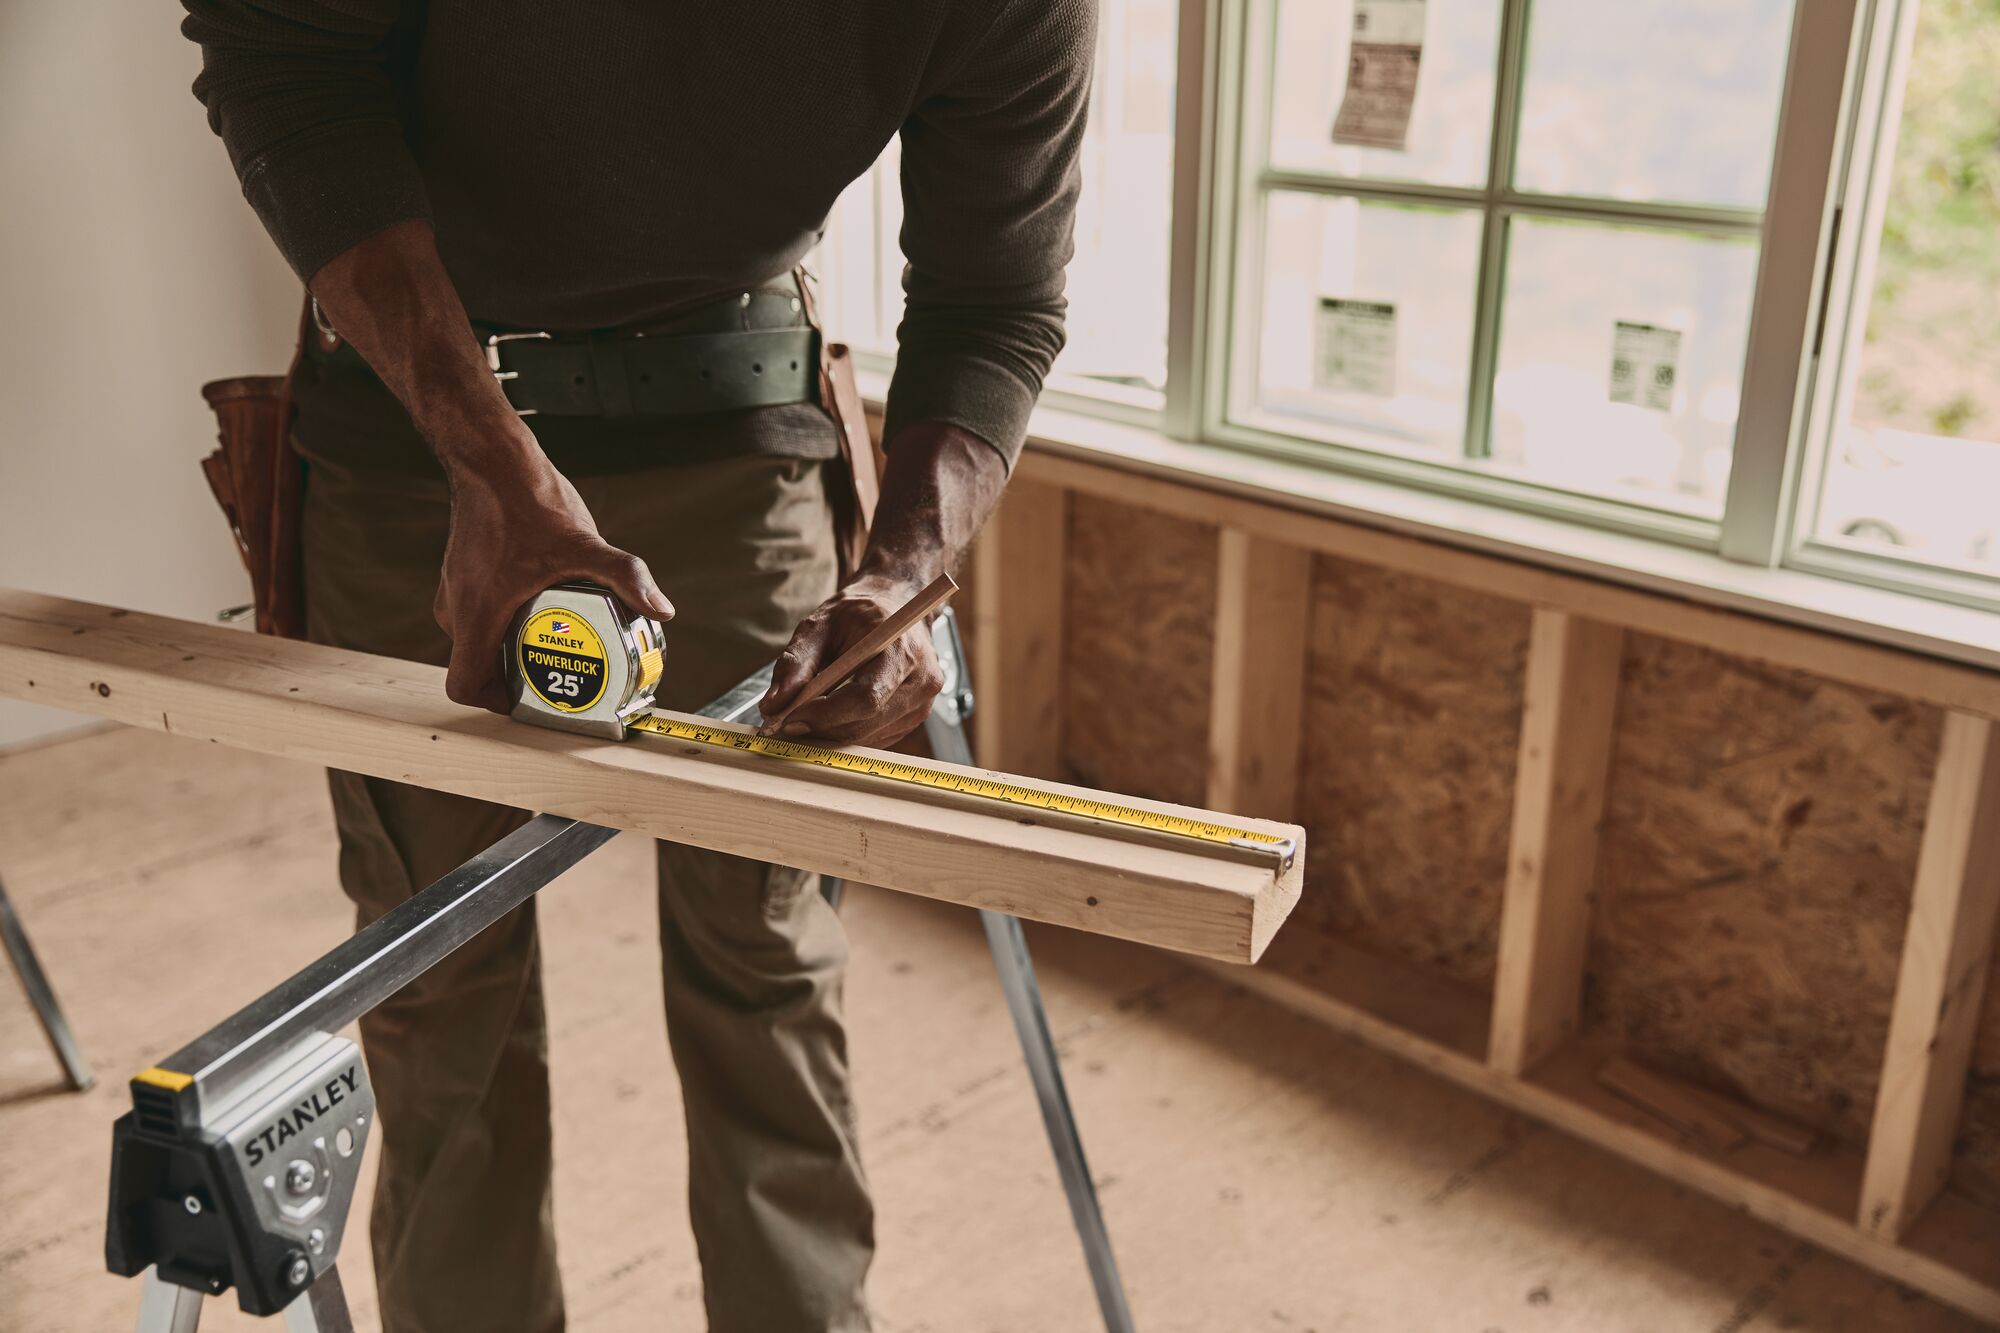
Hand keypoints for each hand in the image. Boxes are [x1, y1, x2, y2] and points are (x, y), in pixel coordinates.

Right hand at [434, 453, 673, 712]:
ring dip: (512, 648)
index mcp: (475, 614)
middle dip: (516, 678)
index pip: (465, 685)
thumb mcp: (584, 545)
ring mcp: (457, 588)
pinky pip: (482, 611)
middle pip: (478, 665)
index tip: (532, 700)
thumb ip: (626, 577)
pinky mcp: (465, 571)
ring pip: (480, 637)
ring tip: (556, 643)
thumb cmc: (526, 501)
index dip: (496, 704)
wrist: (493, 458)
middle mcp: (457, 606)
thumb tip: (662, 609)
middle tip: (558, 676)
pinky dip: (507, 620)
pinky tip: (545, 605)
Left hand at [760, 572, 945, 746]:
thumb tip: (773, 705)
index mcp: (901, 651)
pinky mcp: (915, 717)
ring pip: (867, 736)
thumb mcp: (821, 624)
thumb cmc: (860, 613)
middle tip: (786, 721)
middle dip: (820, 727)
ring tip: (807, 714)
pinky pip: (875, 738)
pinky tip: (832, 715)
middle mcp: (921, 681)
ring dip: (830, 733)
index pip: (865, 697)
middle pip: (865, 722)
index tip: (789, 719)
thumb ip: (796, 662)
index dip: (825, 714)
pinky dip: (846, 732)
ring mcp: (922, 703)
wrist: (898, 607)